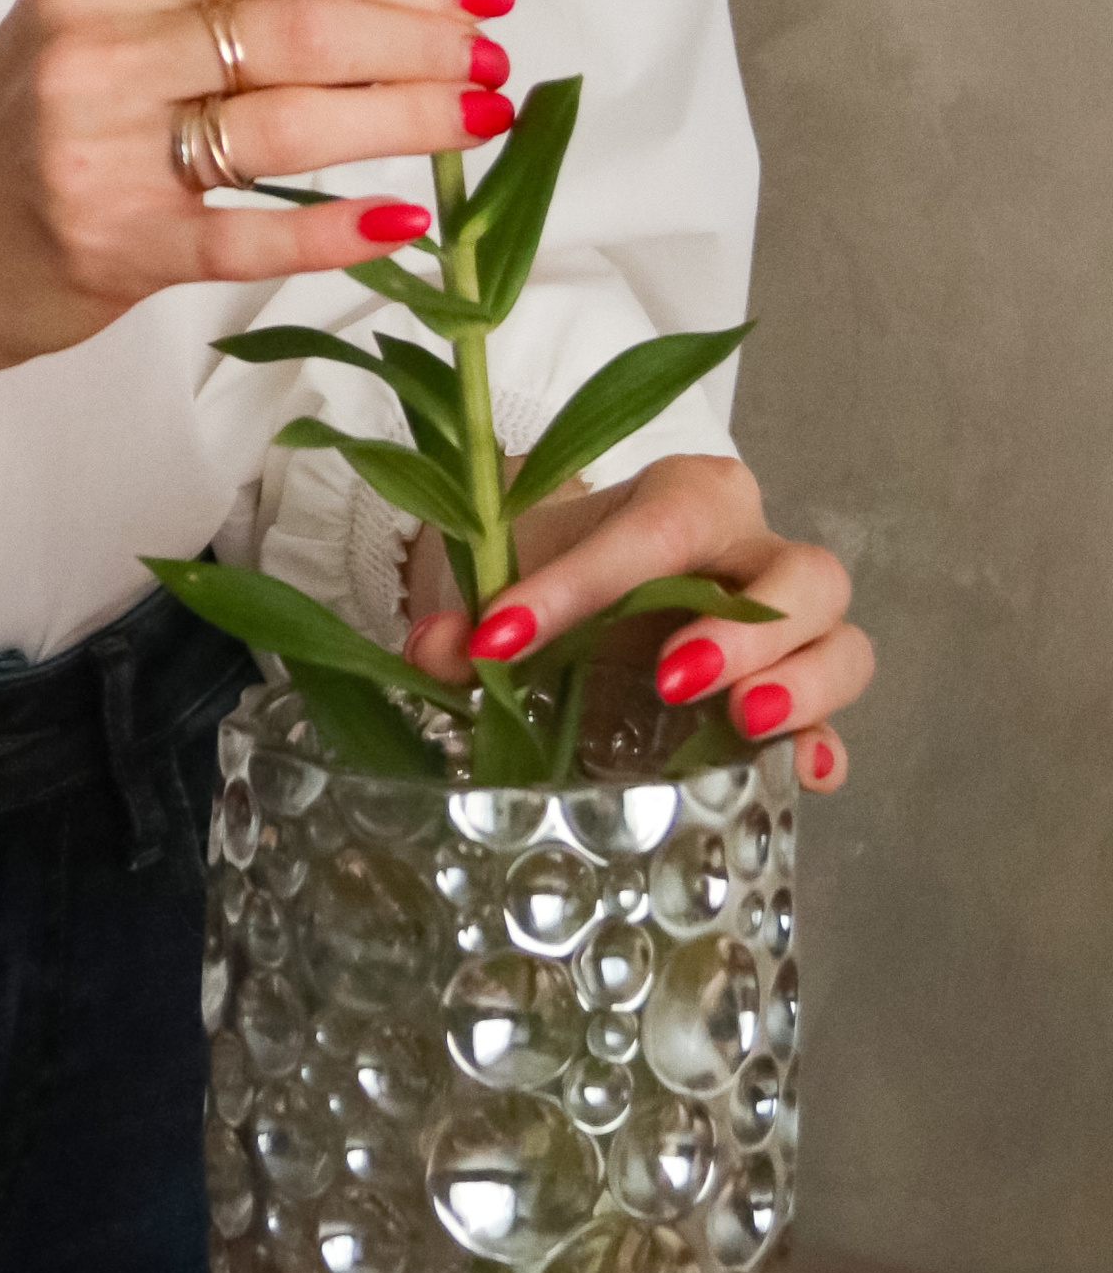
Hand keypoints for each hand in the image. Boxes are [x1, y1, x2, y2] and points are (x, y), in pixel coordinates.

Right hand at [0, 0, 511, 475]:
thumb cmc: (21, 136)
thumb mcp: (92, 34)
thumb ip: (207, 11)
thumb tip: (381, 1)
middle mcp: (91, 48)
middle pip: (292, 28)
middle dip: (416, 40)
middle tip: (494, 60)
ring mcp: (96, 149)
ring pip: (284, 123)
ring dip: (402, 119)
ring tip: (479, 120)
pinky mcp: (106, 246)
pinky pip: (245, 233)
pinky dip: (333, 229)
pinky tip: (402, 225)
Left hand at [400, 452, 871, 791]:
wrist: (587, 590)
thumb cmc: (564, 565)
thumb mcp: (514, 572)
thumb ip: (469, 612)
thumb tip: (432, 648)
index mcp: (689, 496)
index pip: (656, 527)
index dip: (581, 583)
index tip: (505, 636)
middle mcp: (757, 549)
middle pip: (802, 572)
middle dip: (745, 628)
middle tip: (671, 678)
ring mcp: (793, 626)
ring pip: (841, 640)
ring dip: (799, 683)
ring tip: (740, 722)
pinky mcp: (799, 696)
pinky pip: (840, 719)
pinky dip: (825, 741)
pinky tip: (802, 775)